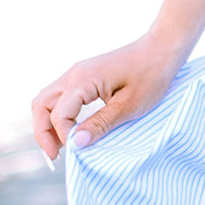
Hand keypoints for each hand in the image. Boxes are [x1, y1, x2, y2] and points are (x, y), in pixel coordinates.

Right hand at [32, 35, 185, 162]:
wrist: (163, 49)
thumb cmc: (151, 75)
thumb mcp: (129, 106)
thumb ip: (100, 124)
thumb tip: (75, 144)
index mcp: (83, 80)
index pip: (58, 115)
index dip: (63, 137)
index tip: (77, 153)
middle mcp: (75, 73)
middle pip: (41, 104)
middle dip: (43, 132)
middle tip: (55, 155)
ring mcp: (79, 72)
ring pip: (48, 99)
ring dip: (49, 123)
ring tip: (62, 145)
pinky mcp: (86, 75)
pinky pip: (62, 96)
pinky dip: (60, 114)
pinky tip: (72, 129)